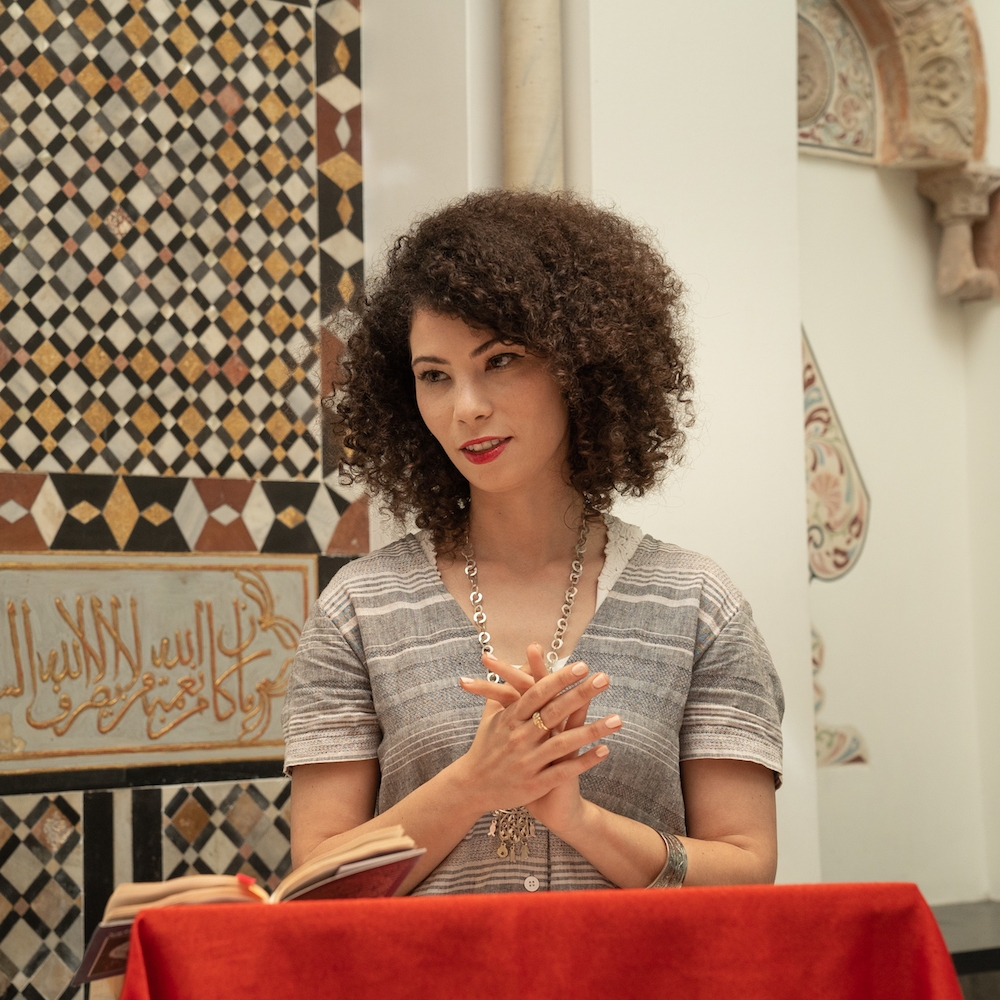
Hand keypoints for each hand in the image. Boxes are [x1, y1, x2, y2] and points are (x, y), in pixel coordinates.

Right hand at [457, 645, 619, 831]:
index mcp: (510, 718)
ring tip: (617, 719)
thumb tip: (520, 663)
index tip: (581, 666)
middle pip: (554, 711)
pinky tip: (605, 751)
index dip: (559, 679)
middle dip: (581, 694)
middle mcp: (519, 737)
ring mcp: (528, 761)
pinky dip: (584, 761)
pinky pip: (564, 770)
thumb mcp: (492, 715)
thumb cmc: (485, 746)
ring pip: (564, 742)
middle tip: (604, 679)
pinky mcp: (535, 783)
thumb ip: (506, 688)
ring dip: (592, 730)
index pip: (538, 693)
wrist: (471, 787)